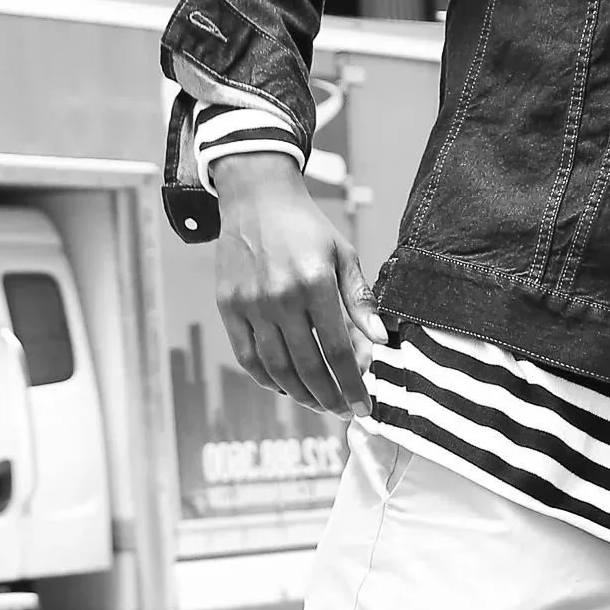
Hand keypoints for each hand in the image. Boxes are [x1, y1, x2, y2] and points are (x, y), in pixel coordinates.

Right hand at [215, 156, 388, 414]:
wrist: (255, 197)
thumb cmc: (306, 227)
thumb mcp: (343, 255)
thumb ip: (360, 300)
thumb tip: (380, 341)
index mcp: (315, 283)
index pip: (338, 351)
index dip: (353, 386)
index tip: (364, 407)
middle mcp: (281, 297)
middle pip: (308, 367)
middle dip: (329, 398)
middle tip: (343, 412)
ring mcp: (251, 303)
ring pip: (277, 369)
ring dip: (300, 395)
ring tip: (319, 404)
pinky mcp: (228, 306)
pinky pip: (248, 357)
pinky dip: (267, 379)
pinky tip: (285, 387)